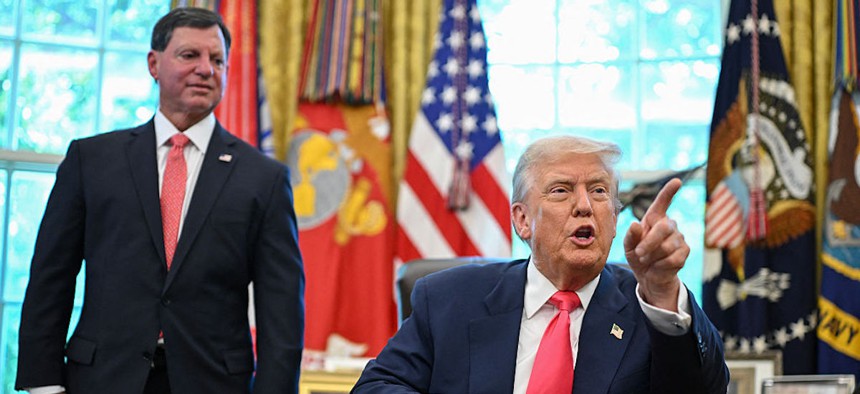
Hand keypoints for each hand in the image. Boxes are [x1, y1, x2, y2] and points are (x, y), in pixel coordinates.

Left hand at [623, 178, 688, 310]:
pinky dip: (660, 264)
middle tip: (639, 253)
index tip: (677, 181)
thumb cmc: (638, 256)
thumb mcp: (628, 247)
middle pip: (664, 227)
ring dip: (653, 255)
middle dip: (649, 242)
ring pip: (667, 245)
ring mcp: (679, 238)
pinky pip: (672, 258)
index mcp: (654, 219)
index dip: (669, 192)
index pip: (662, 202)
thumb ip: (630, 236)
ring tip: (646, 259)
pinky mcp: (684, 252)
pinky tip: (658, 265)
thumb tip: (635, 224)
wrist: (649, 277)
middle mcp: (669, 225)